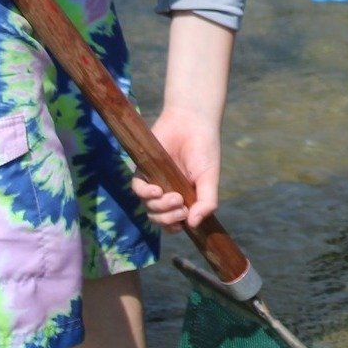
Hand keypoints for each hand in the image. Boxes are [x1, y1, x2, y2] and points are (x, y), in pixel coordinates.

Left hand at [132, 105, 221, 230]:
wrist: (192, 122)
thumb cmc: (204, 149)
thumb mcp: (210, 178)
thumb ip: (207, 201)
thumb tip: (194, 225)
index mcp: (185, 197)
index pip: (174, 221)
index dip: (175, 225)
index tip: (184, 218)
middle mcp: (168, 192)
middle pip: (159, 218)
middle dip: (167, 219)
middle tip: (179, 207)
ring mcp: (155, 182)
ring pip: (148, 207)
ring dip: (159, 208)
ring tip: (173, 197)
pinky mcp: (143, 171)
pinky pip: (137, 189)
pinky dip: (144, 194)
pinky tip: (156, 190)